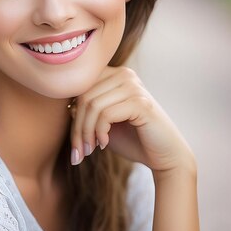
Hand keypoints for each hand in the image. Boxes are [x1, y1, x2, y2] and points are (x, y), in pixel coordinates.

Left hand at [69, 66, 194, 172]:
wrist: (163, 156)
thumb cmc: (131, 138)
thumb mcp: (100, 122)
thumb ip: (85, 110)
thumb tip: (67, 106)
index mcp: (112, 74)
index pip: (80, 88)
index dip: (72, 115)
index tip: (75, 142)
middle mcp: (123, 74)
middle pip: (83, 96)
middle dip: (77, 127)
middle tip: (79, 151)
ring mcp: (133, 86)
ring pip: (92, 105)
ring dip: (86, 132)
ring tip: (89, 150)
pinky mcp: (140, 102)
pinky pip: (106, 114)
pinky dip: (100, 131)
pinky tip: (104, 143)